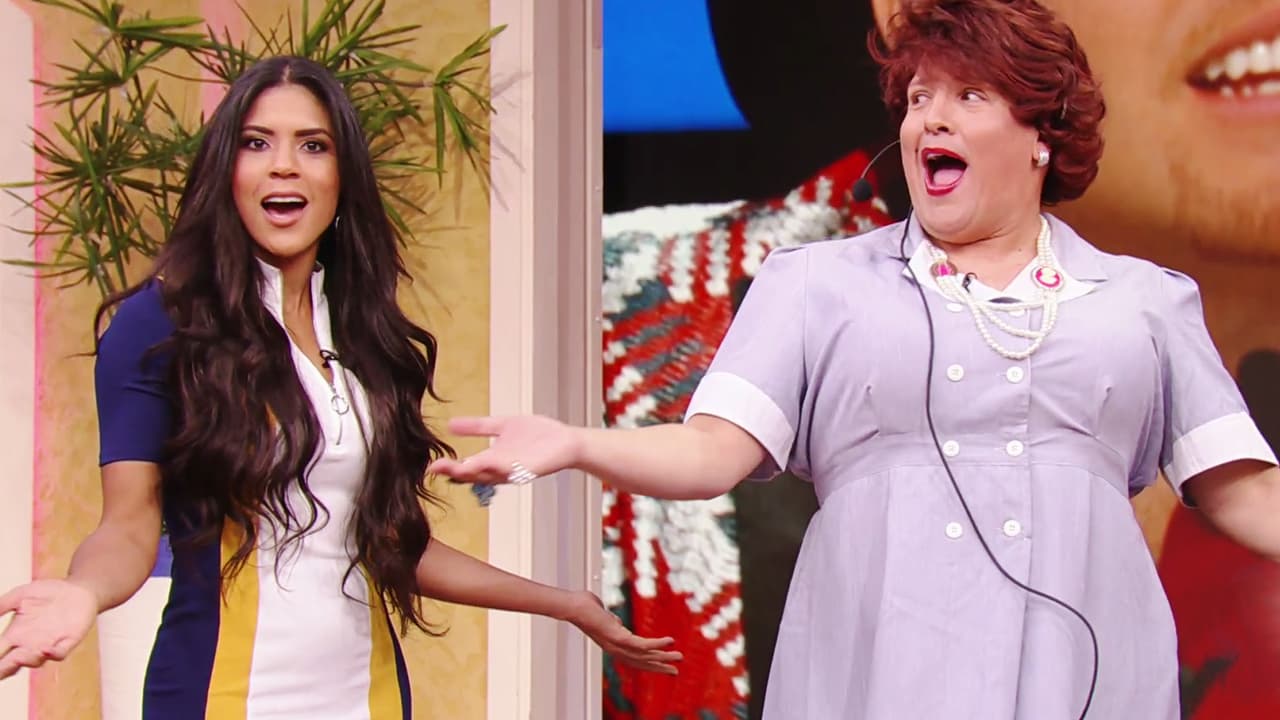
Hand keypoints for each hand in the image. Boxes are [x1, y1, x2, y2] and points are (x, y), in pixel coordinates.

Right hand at [0, 579, 98, 679]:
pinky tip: (46, 650)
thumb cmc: (47, 593)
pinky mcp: (68, 642)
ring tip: (18, 657)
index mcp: (14, 635)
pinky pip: (60, 653)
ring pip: (34, 661)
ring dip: (25, 660)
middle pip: (11, 664)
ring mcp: (49, 645)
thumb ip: (3, 604)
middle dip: (2, 669)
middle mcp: (29, 644)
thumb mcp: (21, 595)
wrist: (78, 590)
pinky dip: (53, 654)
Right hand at [428, 415, 580, 484]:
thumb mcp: (502, 426)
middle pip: (474, 474)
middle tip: (434, 468)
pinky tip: (486, 461)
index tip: (430, 464)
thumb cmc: (538, 435)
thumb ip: (478, 426)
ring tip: (454, 468)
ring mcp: (514, 471)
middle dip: (455, 472)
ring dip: (473, 471)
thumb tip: (450, 424)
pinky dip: (498, 467)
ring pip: (490, 474)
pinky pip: (511, 469)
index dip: (448, 467)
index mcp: (492, 461)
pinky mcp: (530, 469)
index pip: (466, 466)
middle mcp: (500, 470)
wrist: (566, 441)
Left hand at [562, 590, 680, 674]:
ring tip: (679, 657)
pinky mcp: (618, 637)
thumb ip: (612, 621)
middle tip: (676, 671)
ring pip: (644, 656)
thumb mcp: (604, 617)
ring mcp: (617, 645)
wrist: (573, 606)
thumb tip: (618, 622)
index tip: (664, 666)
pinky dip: (656, 644)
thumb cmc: (585, 606)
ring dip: (663, 657)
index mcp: (613, 645)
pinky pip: (641, 644)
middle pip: (642, 662)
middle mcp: (615, 649)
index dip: (650, 663)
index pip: (635, 659)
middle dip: (660, 667)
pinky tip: (670, 641)